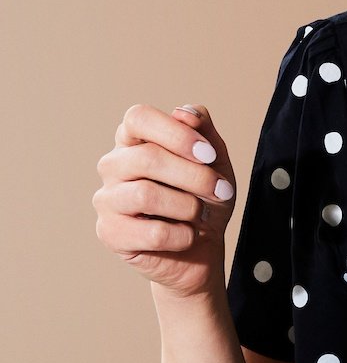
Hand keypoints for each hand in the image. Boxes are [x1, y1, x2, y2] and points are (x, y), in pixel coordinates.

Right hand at [93, 104, 235, 296]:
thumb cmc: (204, 198)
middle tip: (223, 190)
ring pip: (146, 195)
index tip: (208, 154)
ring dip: (189, 206)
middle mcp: (113, 165)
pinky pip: (152, 233)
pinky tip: (187, 236)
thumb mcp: (214, 160)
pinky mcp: (109, 233)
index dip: (176, 133)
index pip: (138, 118)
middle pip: (147, 158)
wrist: (202, 249)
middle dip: (195, 176)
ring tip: (201, 214)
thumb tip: (184, 113)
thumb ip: (203, 130)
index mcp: (133, 139)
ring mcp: (106, 199)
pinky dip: (183, 235)